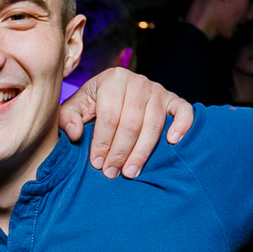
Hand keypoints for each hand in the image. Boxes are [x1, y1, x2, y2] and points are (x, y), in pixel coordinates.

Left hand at [59, 67, 194, 178]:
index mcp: (112, 79)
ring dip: (142, 151)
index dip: (102, 143)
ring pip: (153, 124)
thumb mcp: (76, 108)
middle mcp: (138, 81)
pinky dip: (182, 125)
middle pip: (131, 123)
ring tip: (131, 171)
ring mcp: (158, 90)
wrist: (117, 93)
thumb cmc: (95, 105)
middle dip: (120, 152)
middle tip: (112, 172)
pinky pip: (184, 111)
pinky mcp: (174, 100)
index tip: (97, 163)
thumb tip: (76, 134)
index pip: (109, 116)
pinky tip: (172, 142)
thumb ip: (68, 118)